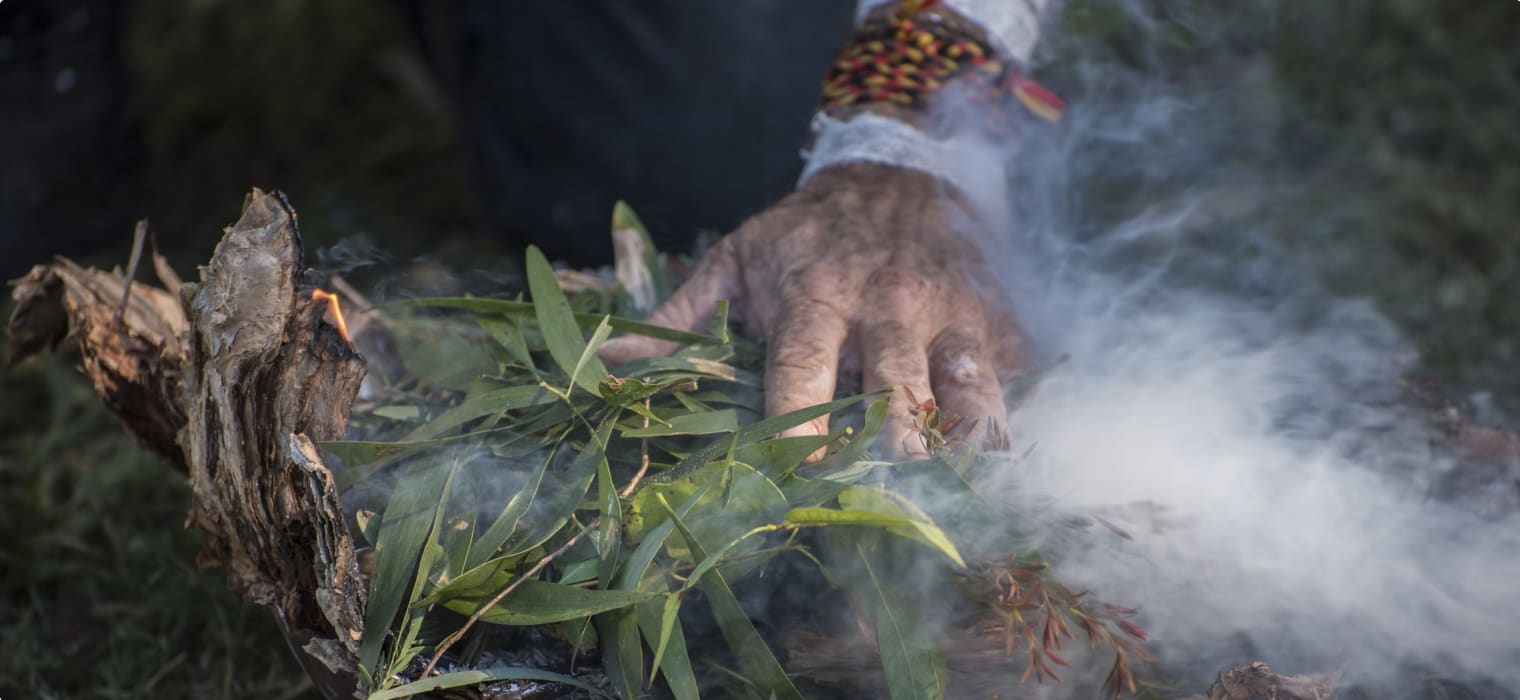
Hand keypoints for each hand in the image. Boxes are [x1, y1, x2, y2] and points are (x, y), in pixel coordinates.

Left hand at [600, 161, 1028, 456]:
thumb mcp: (738, 256)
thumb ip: (681, 313)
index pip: (804, 371)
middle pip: (893, 386)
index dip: (801, 426)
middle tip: (891, 476)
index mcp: (814, 297)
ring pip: (966, 384)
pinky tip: (999, 455)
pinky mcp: (993, 317)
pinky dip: (1008, 418)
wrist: (899, 170)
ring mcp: (946, 314)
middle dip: (892, 437)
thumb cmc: (807, 230)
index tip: (801, 473)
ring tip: (959, 471)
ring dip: (963, 434)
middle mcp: (884, 307)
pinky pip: (1010, 376)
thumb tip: (609, 359)